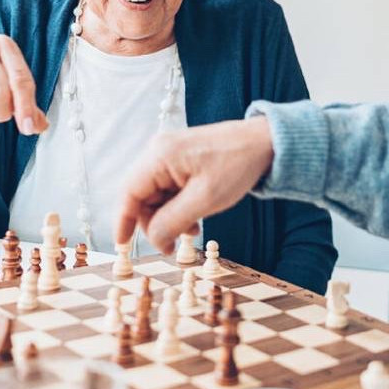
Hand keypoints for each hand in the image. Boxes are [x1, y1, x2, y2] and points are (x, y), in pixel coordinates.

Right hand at [115, 118, 274, 253]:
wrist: (266, 142)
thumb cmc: (237, 165)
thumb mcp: (205, 199)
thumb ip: (173, 221)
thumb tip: (153, 240)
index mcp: (160, 156)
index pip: (129, 193)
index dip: (123, 221)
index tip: (122, 245)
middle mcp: (159, 151)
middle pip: (141, 196)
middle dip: (155, 223)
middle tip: (174, 244)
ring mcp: (170, 154)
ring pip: (156, 195)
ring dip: (169, 217)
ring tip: (193, 229)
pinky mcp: (181, 159)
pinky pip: (169, 188)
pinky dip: (178, 206)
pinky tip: (195, 216)